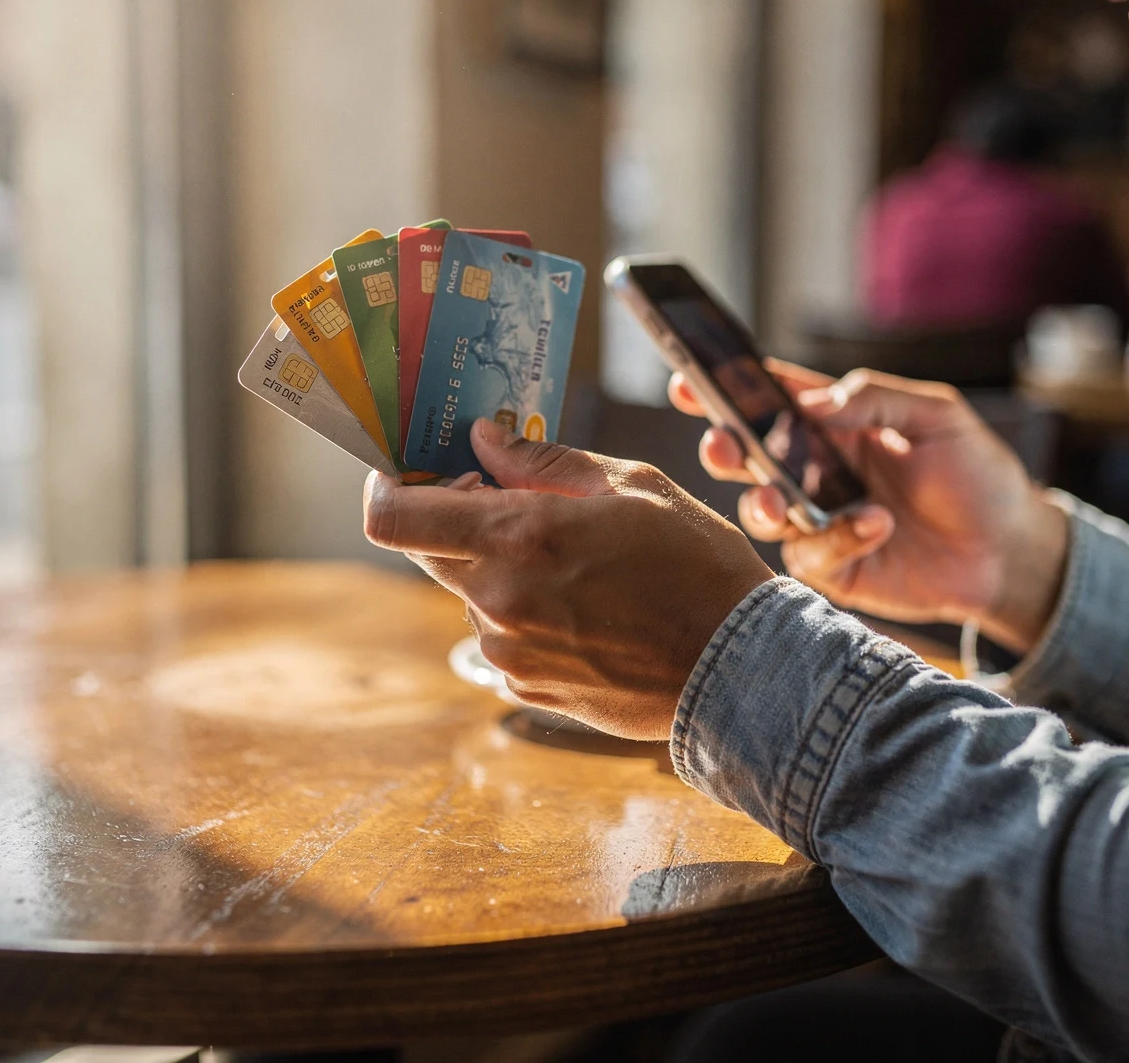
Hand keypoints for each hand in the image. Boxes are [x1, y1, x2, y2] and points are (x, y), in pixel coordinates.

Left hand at [363, 420, 774, 740]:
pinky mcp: (526, 689)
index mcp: (518, 536)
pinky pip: (502, 637)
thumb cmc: (697, 565)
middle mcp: (498, 599)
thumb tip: (484, 439)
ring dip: (500, 572)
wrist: (742, 670)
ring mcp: (509, 652)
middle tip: (515, 505)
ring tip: (580, 568)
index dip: (386, 488)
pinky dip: (527, 616)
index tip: (407, 474)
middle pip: (425, 552)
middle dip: (454, 522)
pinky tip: (589, 612)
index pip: (392, 516)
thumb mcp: (632, 486)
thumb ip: (543, 461)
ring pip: (470, 594)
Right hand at [670, 362, 1067, 650]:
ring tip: (783, 501)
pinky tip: (874, 526)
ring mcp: (821, 520)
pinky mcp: (834, 568)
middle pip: (748, 456)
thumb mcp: (937, 415)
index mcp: (836, 425)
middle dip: (722, 447)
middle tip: (721, 444)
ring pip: (761, 512)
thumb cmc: (977, 474)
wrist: (1010, 550)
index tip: (689, 382)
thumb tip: (813, 403)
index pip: (771, 400)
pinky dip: (834, 539)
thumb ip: (875, 398)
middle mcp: (817, 471)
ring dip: (764, 503)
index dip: (728, 389)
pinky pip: (808, 556)